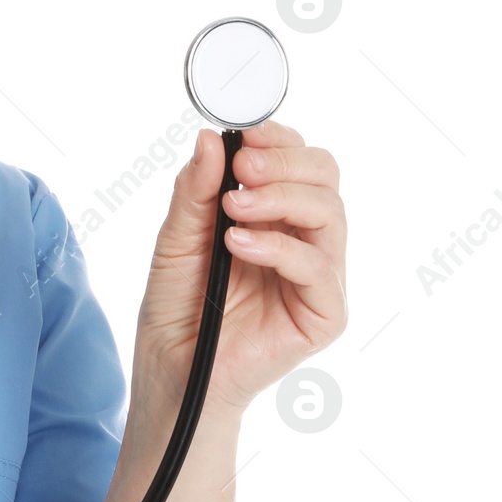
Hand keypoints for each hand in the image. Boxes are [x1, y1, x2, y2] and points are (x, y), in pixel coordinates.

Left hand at [132, 119, 348, 417]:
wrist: (171, 369)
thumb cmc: (177, 306)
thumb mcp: (176, 239)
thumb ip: (195, 192)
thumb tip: (209, 139)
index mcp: (273, 215)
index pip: (298, 161)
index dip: (278, 140)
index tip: (244, 132)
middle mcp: (302, 240)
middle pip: (325, 178)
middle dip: (286, 161)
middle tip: (245, 165)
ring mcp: (317, 277)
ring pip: (330, 214)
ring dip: (281, 198)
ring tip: (233, 206)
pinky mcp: (324, 314)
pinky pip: (320, 268)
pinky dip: (280, 248)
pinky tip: (240, 245)